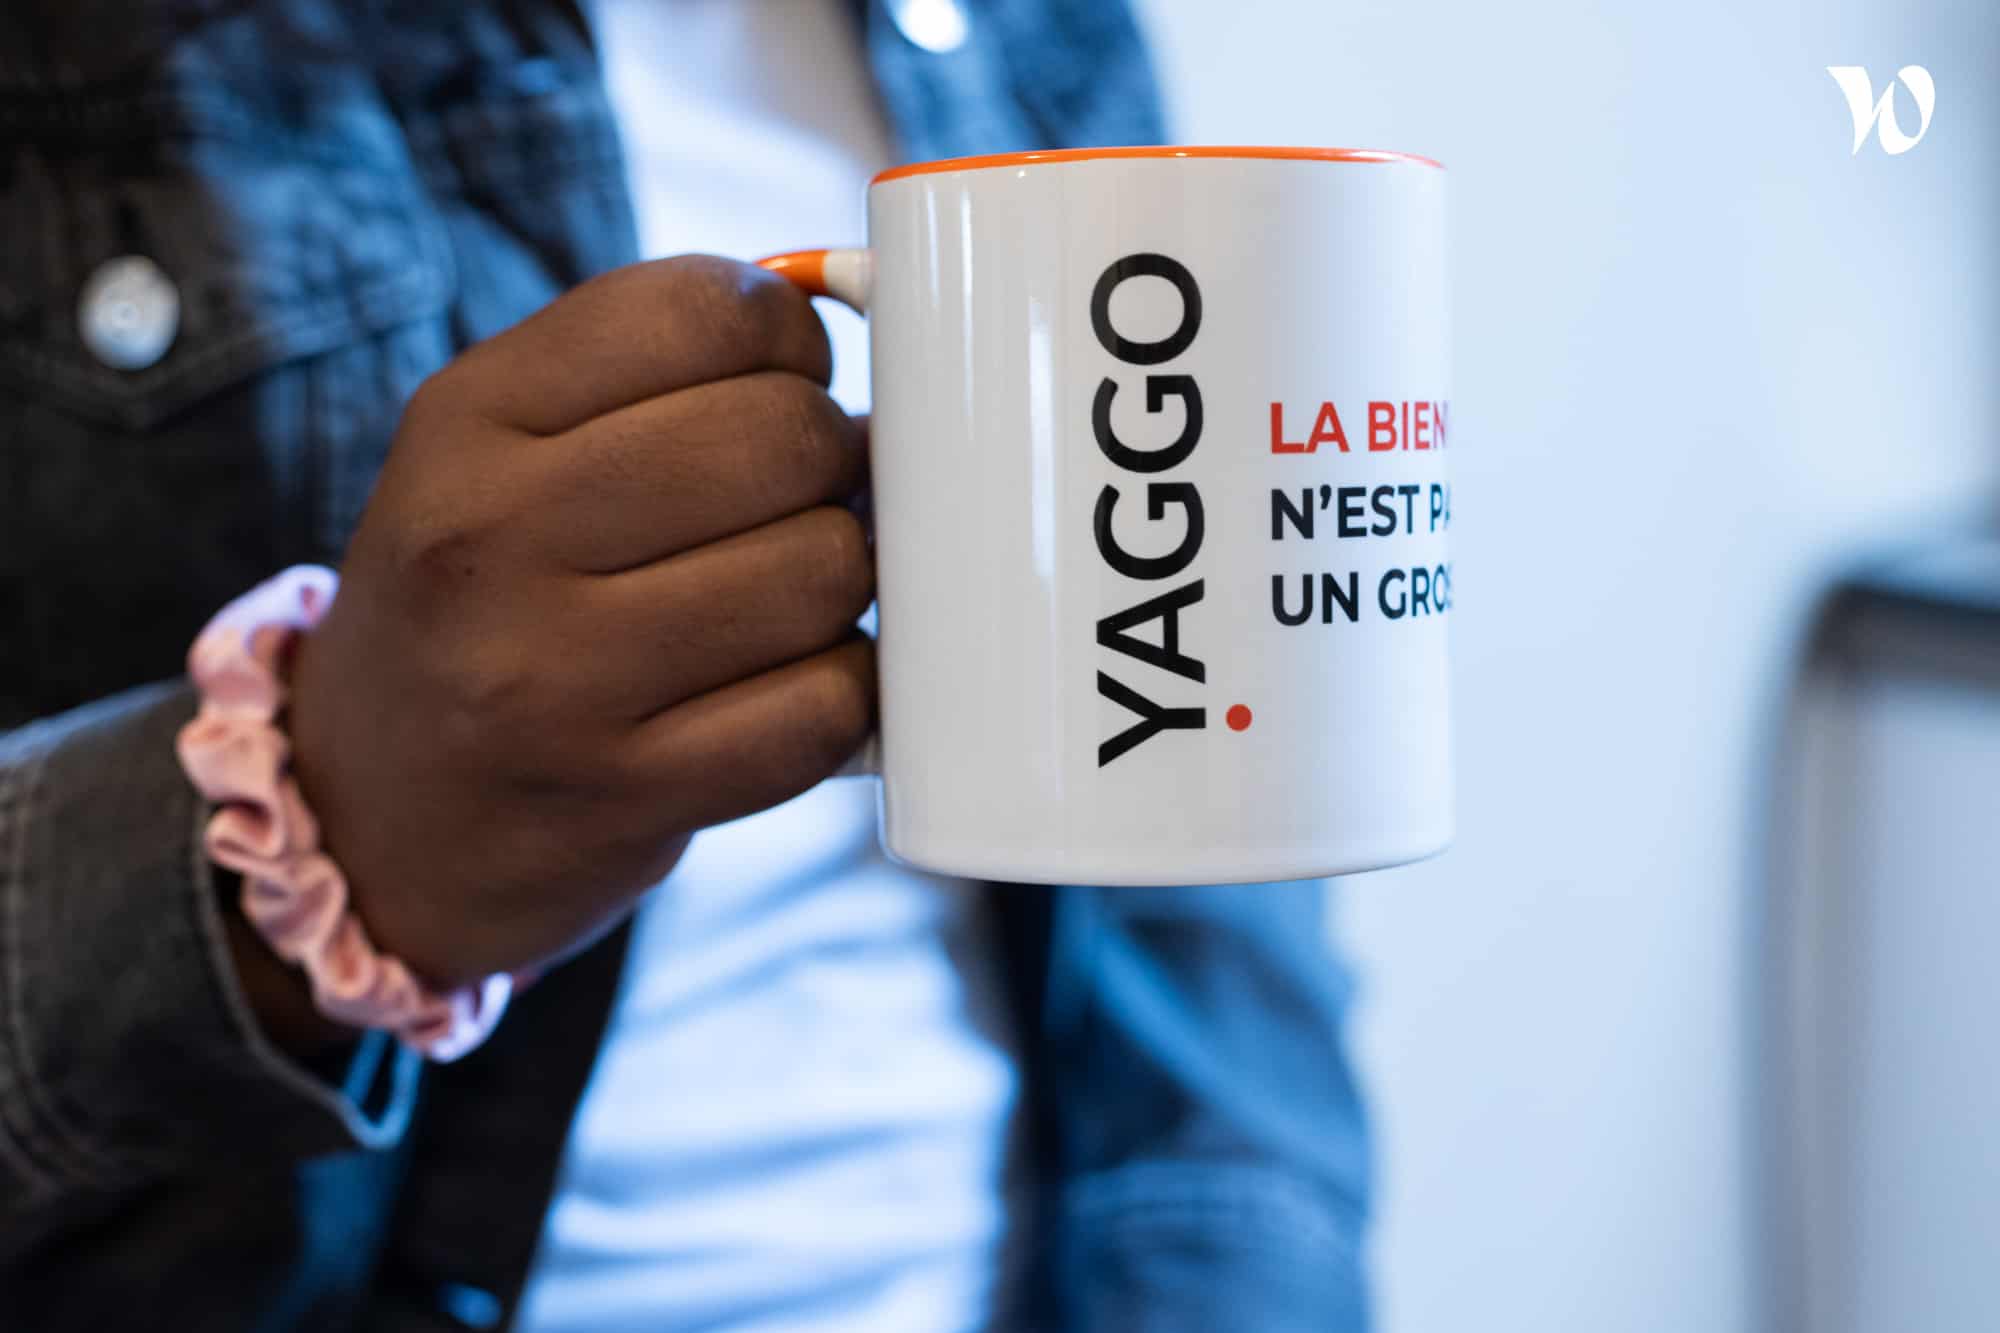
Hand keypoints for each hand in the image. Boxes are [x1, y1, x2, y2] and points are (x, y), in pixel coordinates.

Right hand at [285, 256, 872, 989]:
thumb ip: (652, 371)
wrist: (373, 817)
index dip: (790, 337)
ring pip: (825, 569)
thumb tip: (859, 330)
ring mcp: (553, 680)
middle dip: (833, 458)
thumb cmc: (483, 602)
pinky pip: (825, 707)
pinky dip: (842, 689)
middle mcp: (492, 539)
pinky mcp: (626, 794)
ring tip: (791, 591)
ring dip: (846, 578)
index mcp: (465, 418)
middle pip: (786, 437)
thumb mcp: (498, 450)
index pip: (701, 310)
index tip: (784, 379)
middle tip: (803, 496)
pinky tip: (792, 682)